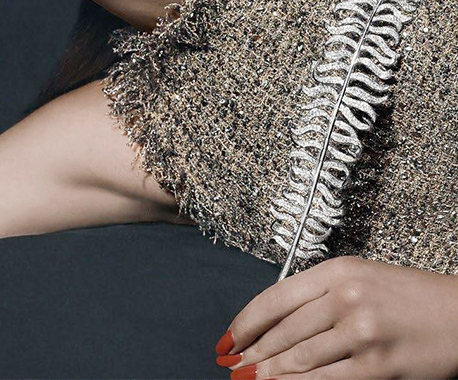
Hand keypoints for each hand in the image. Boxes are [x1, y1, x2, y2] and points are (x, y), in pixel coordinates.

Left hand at [215, 255, 457, 378]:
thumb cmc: (410, 297)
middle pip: (283, 331)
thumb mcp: (361, 278)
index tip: (229, 337)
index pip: (276, 297)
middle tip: (232, 366)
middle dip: (253, 353)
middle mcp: (346, 297)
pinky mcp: (377, 365)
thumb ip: (321, 294)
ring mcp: (361, 331)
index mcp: (338, 271)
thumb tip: (276, 322)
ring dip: (268, 373)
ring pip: (299, 358)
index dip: (246, 321)